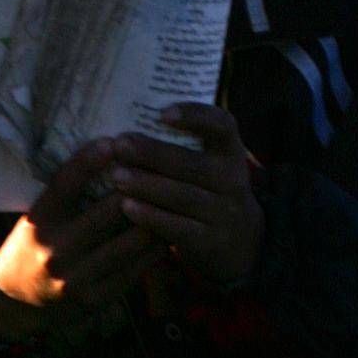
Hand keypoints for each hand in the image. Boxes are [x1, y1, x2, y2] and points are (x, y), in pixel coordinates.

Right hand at [0, 139, 155, 334]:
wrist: (20, 300)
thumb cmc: (34, 244)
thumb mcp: (39, 216)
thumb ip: (68, 195)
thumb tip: (110, 158)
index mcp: (38, 223)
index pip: (63, 186)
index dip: (87, 162)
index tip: (112, 141)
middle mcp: (55, 251)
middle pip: (105, 214)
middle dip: (136, 189)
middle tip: (160, 167)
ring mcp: (77, 278)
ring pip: (128, 244)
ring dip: (154, 219)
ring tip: (173, 197)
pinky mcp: (96, 298)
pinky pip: (134, 269)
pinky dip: (154, 248)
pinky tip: (168, 230)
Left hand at [110, 105, 264, 286]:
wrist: (241, 244)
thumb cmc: (208, 189)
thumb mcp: (209, 164)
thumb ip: (181, 146)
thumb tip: (125, 124)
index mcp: (230, 152)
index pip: (222, 126)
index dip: (196, 116)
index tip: (163, 113)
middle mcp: (232, 180)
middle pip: (192, 164)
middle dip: (153, 154)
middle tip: (119, 144)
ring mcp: (225, 213)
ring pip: (183, 197)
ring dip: (147, 186)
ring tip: (116, 176)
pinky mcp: (211, 242)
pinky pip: (179, 228)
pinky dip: (152, 217)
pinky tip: (127, 207)